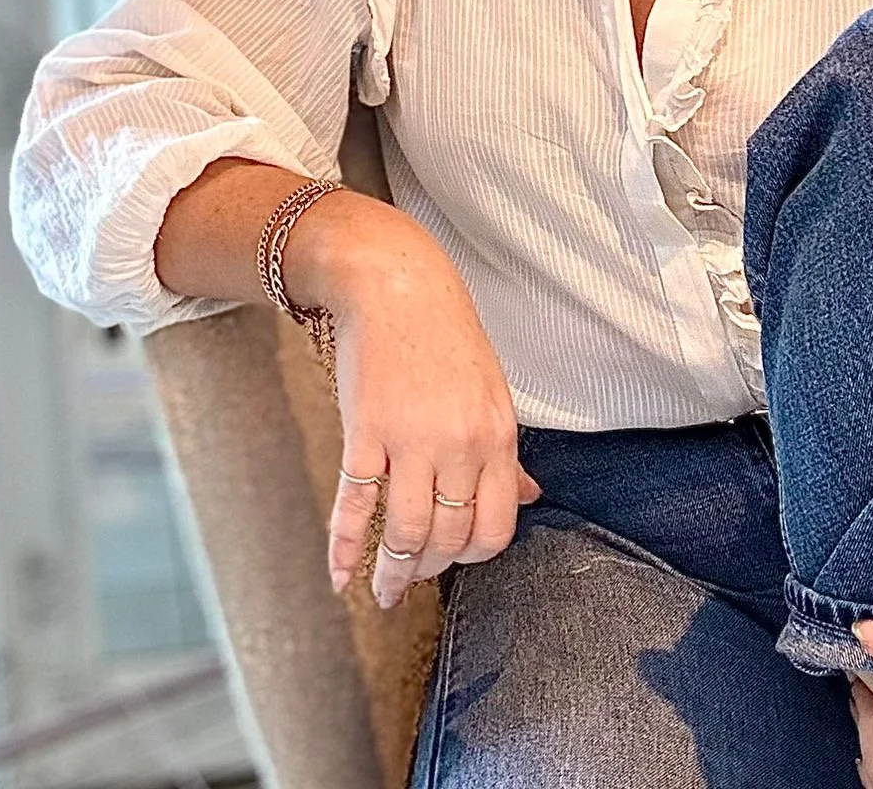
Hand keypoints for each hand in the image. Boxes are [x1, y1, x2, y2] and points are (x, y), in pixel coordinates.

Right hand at [287, 198, 539, 609]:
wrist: (395, 283)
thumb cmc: (447, 335)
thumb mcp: (491, 391)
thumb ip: (507, 452)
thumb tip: (531, 497)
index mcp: (497, 436)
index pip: (496, 527)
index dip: (474, 556)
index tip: (455, 559)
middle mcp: (459, 444)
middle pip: (450, 538)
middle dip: (430, 569)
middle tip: (412, 577)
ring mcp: (411, 439)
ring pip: (407, 532)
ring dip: (394, 572)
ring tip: (385, 589)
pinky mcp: (365, 430)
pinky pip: (356, 503)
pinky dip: (345, 547)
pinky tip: (342, 577)